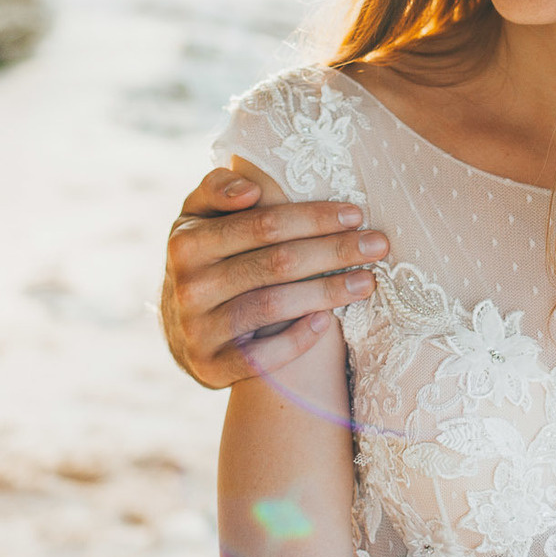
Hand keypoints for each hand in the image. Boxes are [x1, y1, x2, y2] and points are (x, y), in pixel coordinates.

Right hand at [160, 168, 385, 388]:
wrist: (177, 327)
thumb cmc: (205, 257)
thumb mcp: (198, 217)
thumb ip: (218, 189)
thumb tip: (252, 190)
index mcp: (187, 242)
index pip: (263, 225)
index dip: (313, 218)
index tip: (356, 214)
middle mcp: (188, 286)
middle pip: (276, 263)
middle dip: (334, 251)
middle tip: (378, 245)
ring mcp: (197, 330)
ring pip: (272, 306)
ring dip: (327, 293)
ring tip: (368, 282)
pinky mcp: (209, 367)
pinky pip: (260, 357)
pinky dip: (296, 339)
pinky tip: (328, 322)